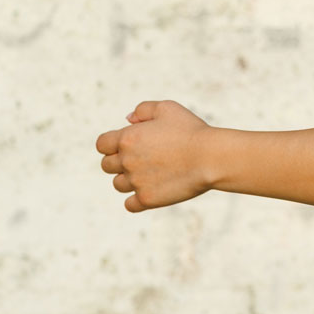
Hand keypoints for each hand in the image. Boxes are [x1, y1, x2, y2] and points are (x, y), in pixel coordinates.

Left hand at [95, 100, 215, 212]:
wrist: (211, 157)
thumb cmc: (191, 130)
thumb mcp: (167, 108)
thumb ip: (143, 110)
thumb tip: (128, 120)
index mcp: (127, 138)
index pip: (102, 144)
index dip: (112, 144)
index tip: (128, 145)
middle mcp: (127, 161)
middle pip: (107, 165)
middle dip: (120, 162)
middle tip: (143, 159)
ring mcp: (136, 182)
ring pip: (118, 185)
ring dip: (129, 180)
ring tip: (151, 174)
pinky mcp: (147, 199)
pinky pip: (130, 204)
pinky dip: (137, 200)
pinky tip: (151, 191)